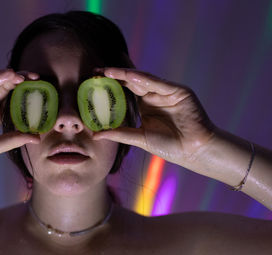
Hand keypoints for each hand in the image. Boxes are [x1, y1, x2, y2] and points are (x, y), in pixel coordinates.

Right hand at [0, 69, 39, 173]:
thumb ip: (14, 138)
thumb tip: (37, 137)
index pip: (14, 98)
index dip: (26, 92)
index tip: (42, 90)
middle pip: (6, 86)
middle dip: (21, 79)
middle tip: (36, 77)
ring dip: (7, 77)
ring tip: (22, 77)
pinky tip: (7, 76)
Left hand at [93, 67, 215, 166]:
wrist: (193, 151)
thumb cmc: (169, 146)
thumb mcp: (139, 138)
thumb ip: (119, 133)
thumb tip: (96, 134)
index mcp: (145, 105)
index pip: (125, 91)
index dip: (110, 85)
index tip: (93, 80)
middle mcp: (154, 96)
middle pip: (131, 81)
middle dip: (114, 75)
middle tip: (96, 70)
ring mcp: (166, 92)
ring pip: (143, 79)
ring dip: (125, 74)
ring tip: (108, 71)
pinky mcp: (178, 91)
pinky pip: (158, 83)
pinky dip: (144, 79)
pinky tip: (129, 76)